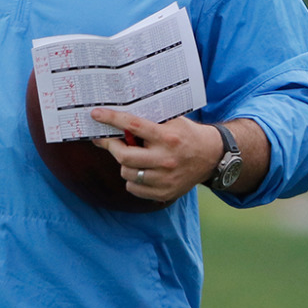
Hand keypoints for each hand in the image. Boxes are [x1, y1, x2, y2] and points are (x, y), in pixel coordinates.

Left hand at [89, 109, 224, 203]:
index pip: (133, 126)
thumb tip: (119, 117)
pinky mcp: (165, 192)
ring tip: (130, 156)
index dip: (112, 119)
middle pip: (125, 156)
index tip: (96, 115)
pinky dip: (131, 179)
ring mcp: (165, 179)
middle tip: (107, 140)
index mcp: (167, 137)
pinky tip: (139, 170)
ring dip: (123, 163)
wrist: (211, 157)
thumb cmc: (186, 135)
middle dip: (111, 146)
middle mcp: (165, 159)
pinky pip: (134, 188)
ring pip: (127, 174)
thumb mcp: (173, 121)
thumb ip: (150, 120)